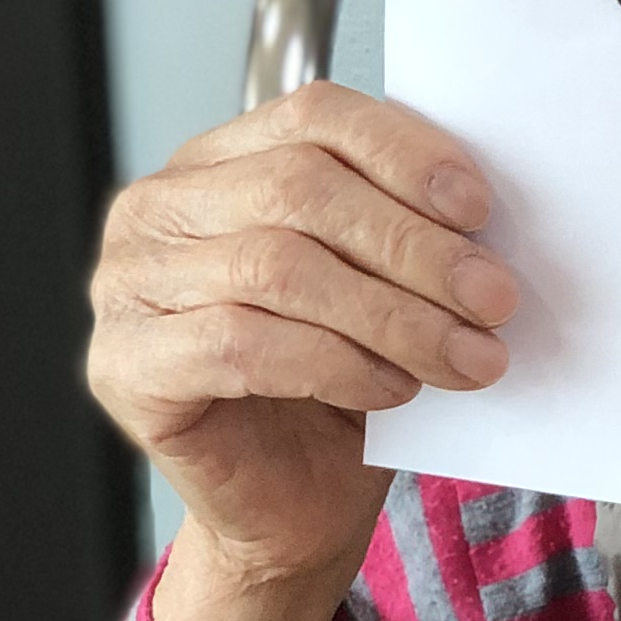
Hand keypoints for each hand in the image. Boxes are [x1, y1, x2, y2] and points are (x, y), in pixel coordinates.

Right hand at [84, 85, 513, 620]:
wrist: (292, 505)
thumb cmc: (339, 385)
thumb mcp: (380, 281)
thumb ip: (404, 224)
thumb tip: (484, 210)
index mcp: (218, 161)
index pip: (314, 115)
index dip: (405, 154)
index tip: (480, 208)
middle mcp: (158, 210)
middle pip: (300, 190)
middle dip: (415, 246)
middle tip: (495, 297)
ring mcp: (128, 286)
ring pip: (279, 268)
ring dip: (394, 315)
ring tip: (467, 355)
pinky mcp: (125, 366)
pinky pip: (244, 346)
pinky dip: (337, 365)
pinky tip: (394, 388)